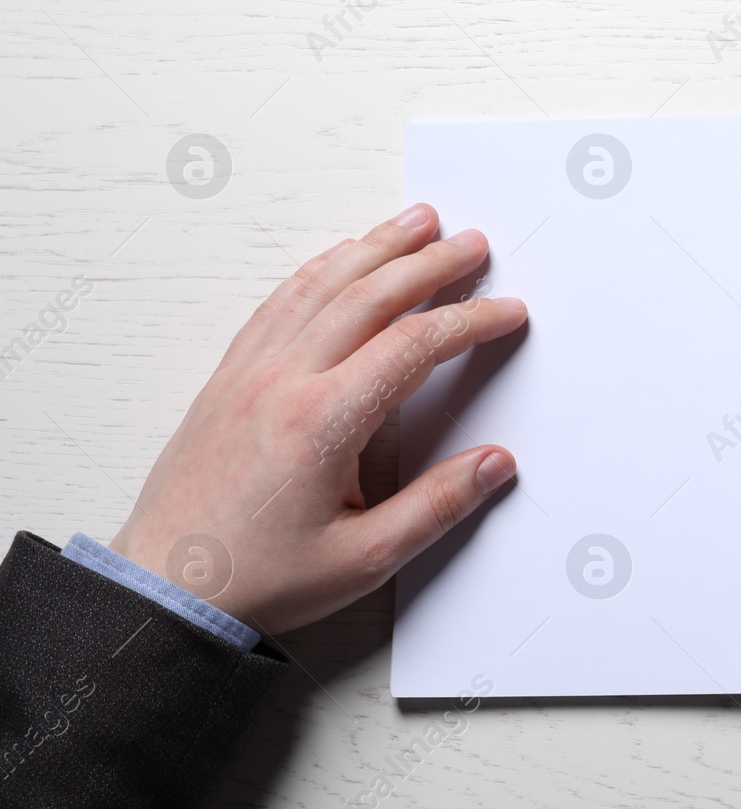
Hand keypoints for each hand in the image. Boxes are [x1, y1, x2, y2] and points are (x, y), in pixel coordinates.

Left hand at [109, 204, 527, 633]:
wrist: (166, 586)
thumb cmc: (259, 577)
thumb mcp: (365, 558)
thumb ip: (437, 506)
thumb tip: (495, 463)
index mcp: (322, 422)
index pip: (413, 346)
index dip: (469, 322)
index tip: (506, 312)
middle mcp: (283, 382)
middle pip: (369, 296)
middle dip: (429, 263)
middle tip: (472, 243)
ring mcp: (250, 373)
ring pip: (321, 286)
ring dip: (375, 248)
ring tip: (416, 222)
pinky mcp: (229, 377)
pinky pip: (279, 303)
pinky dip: (319, 269)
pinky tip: (340, 256)